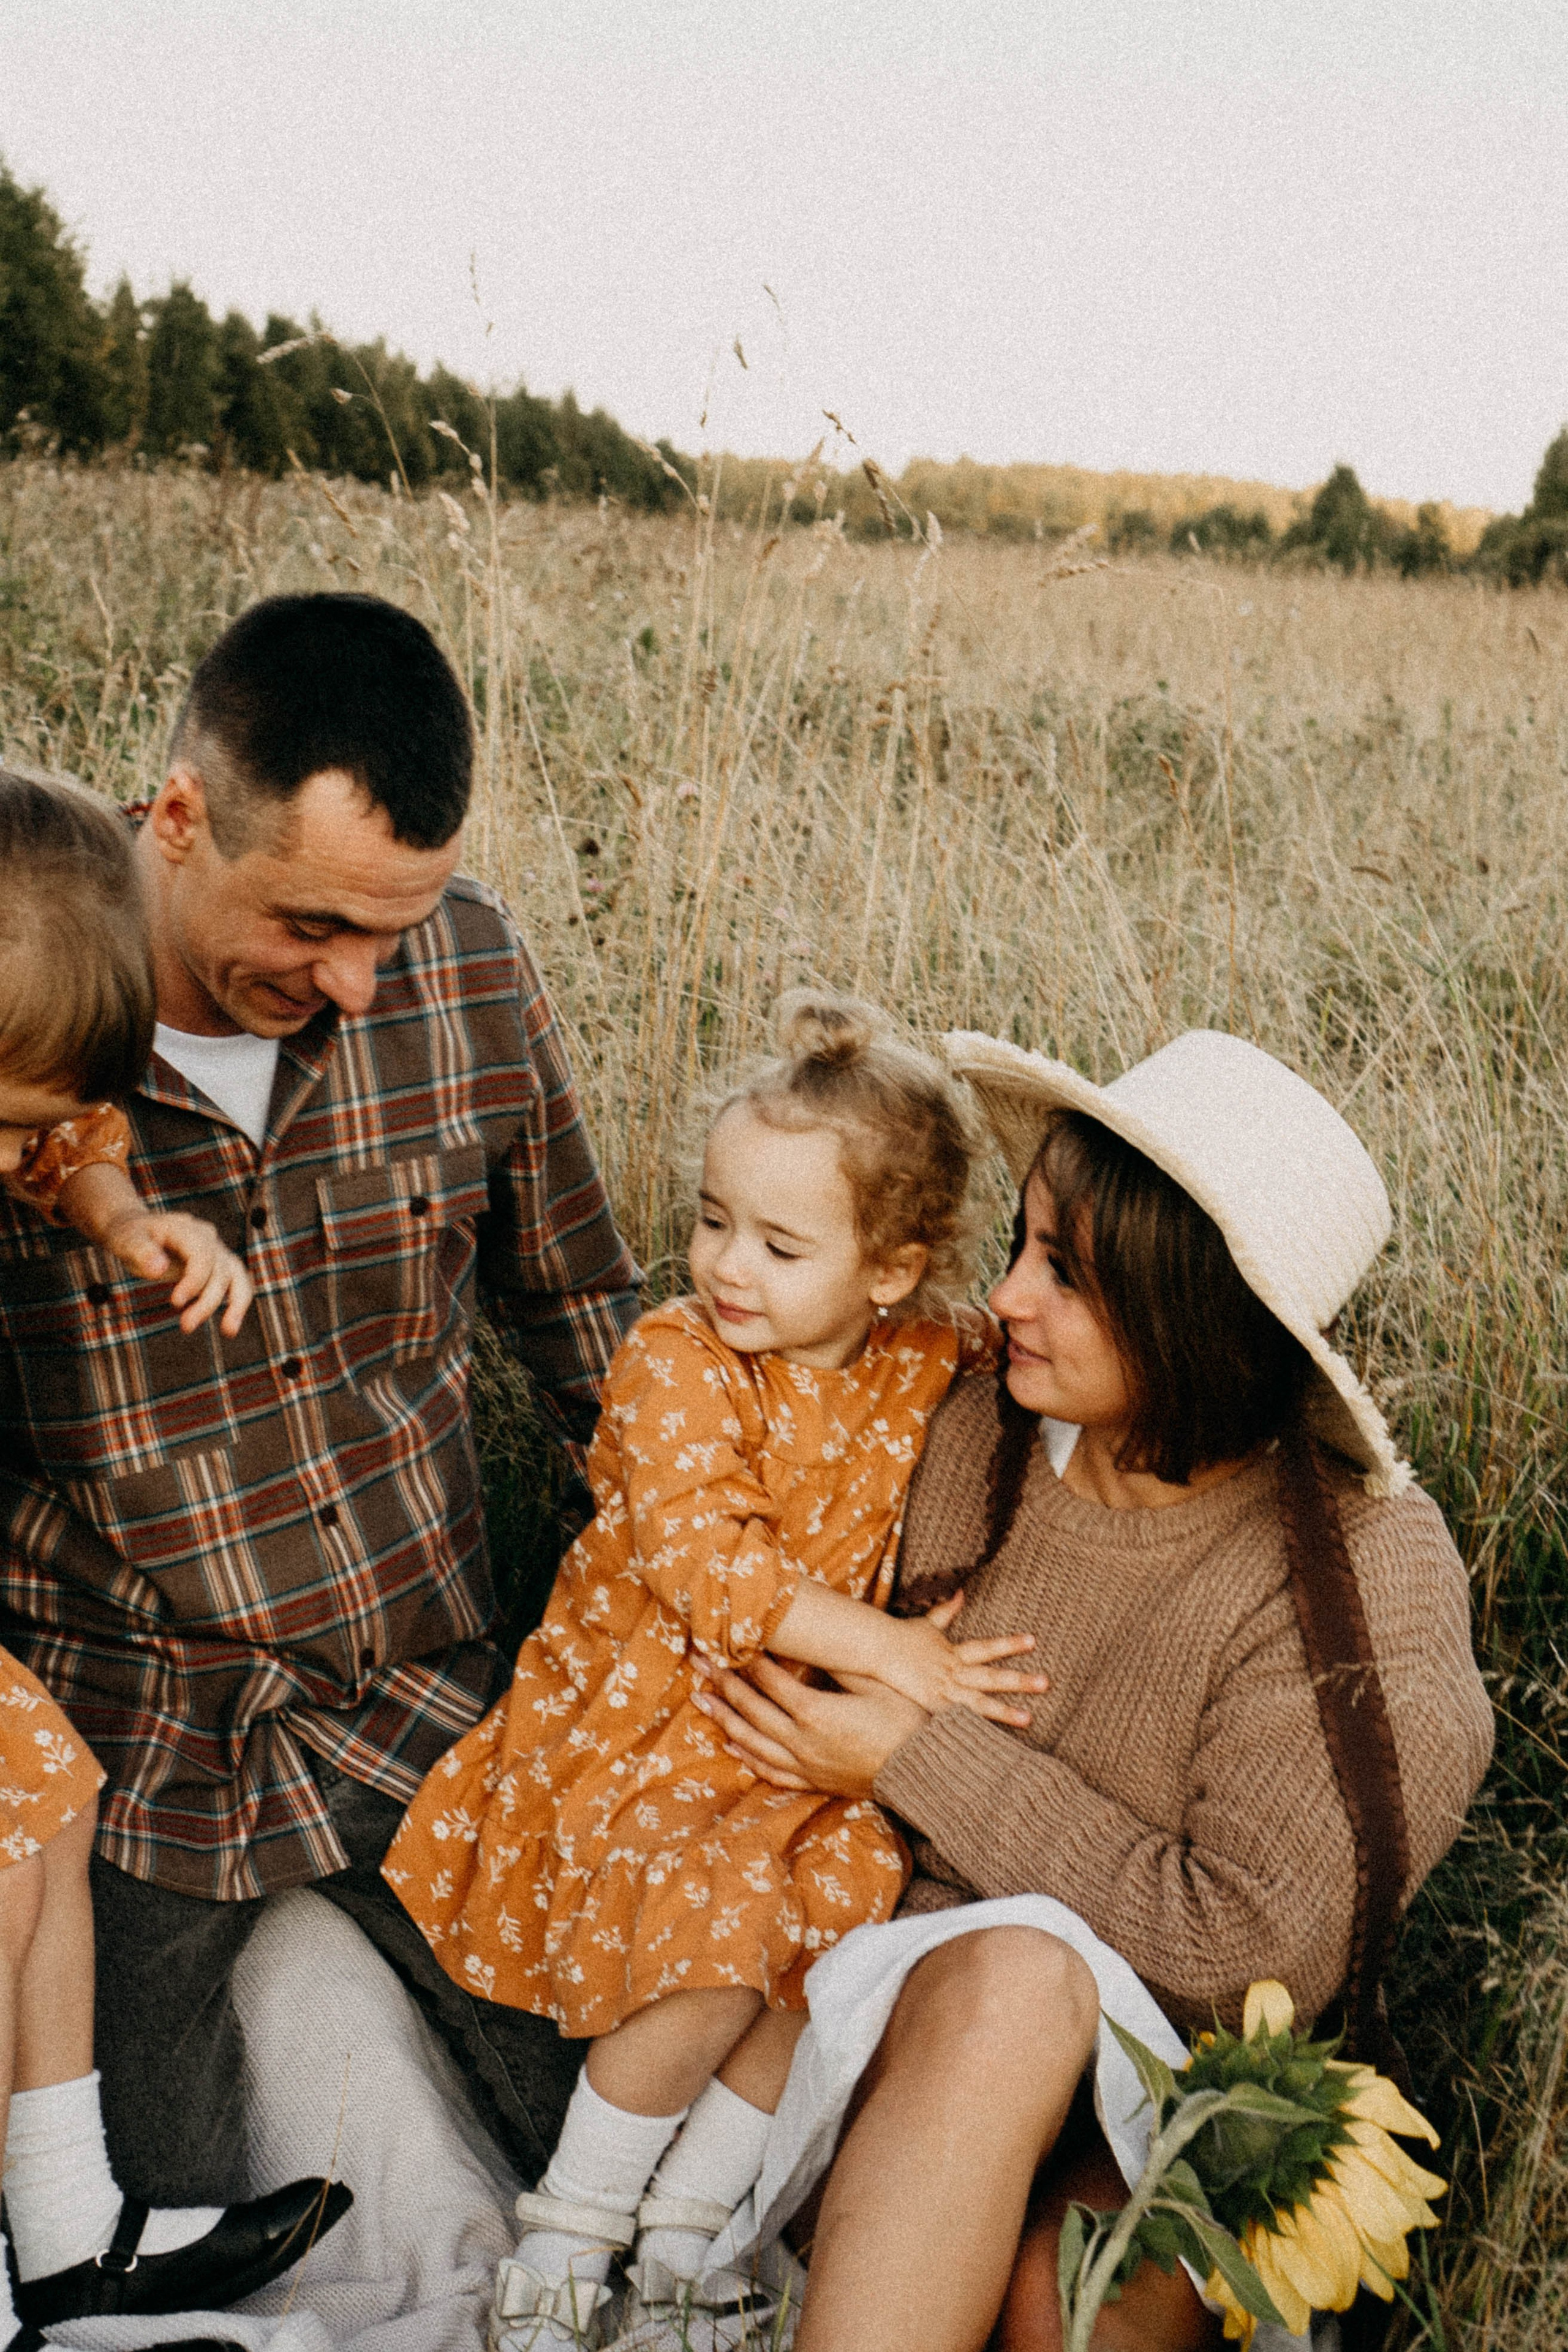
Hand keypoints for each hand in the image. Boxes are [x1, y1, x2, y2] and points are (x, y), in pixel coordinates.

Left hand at [101, 1211, 254, 1336]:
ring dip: (236, 1304)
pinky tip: (228, 1327)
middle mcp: (207, 1237)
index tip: (175, 1303)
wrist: (138, 1231)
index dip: (195, 1280)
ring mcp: (216, 1251)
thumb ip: (141, 1251)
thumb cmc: (131, 1237)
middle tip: (186, 1327)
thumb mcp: (127, 1241)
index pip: (203, 1254)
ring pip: (236, 1276)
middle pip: (220, 1270)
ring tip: (229, 1332)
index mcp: (186, 1229)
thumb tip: (160, 1268)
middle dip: (206, 1302)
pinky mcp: (218, 1266)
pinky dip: (237, 1304)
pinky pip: (236, 1284)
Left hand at [694, 1656, 929, 1797]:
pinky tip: (731, 1745)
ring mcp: (805, 1765)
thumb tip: (813, 1642)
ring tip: (700, 1699)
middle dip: (722, 1682)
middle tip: (697, 1660)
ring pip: (752, 1741)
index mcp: (815, 1712)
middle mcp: (801, 1741)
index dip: (746, 1658)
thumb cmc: (907, 1722)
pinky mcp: (813, 1782)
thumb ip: (839, 1665)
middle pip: (751, 1708)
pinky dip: (747, 1756)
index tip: (726, 1639)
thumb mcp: (875, 1684)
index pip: (769, 1680)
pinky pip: (771, 1771)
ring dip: (724, 1718)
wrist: (925, 1772)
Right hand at [877, 1591, 1048, 1724]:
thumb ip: (946, 1611)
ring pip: (979, 1703)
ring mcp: (943, 1692)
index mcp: (953, 1652)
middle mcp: (953, 1672)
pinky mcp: (931, 1708)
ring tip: (1029, 1719)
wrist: (874, 1650)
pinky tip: (990, 1742)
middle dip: (1019, 1681)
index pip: (987, 1647)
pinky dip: (973, 1730)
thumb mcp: (926, 1623)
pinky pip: (956, 1721)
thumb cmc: (899, 1637)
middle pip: (991, 1677)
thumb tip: (961, 1592)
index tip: (1033, 1641)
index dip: (1010, 1645)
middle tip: (1046, 1683)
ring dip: (1005, 1711)